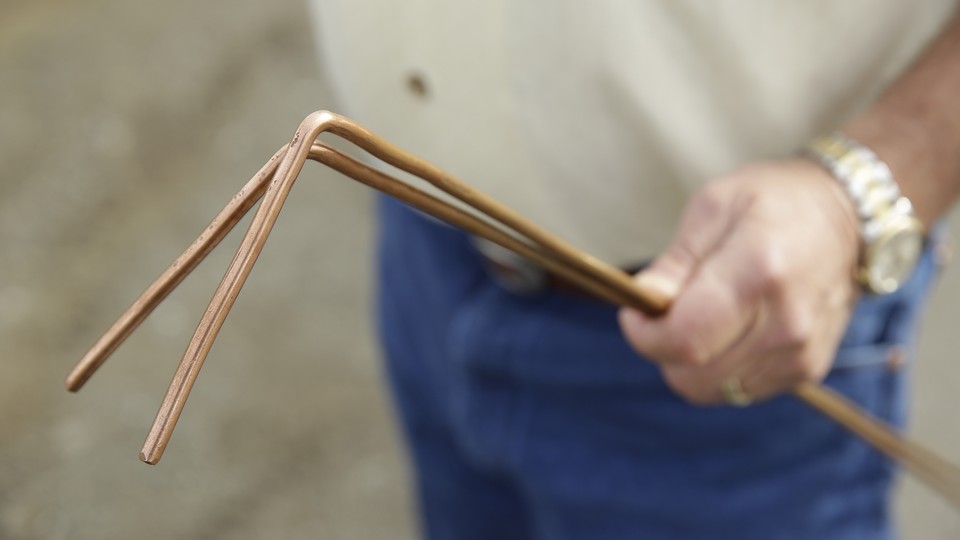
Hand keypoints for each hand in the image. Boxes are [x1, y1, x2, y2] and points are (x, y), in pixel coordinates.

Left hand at [618, 158, 861, 404]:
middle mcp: (785, 323)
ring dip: (689, 362)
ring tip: (701, 316)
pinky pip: (738, 390)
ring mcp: (800, 353)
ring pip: (710, 389)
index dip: (644, 335)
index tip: (636, 311)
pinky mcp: (807, 370)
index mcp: (758, 272)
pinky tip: (730, 329)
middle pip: (691, 375)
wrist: (851, 217)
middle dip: (662, 349)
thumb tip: (644, 300)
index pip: (684, 339)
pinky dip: (719, 368)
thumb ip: (676, 262)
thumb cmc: (775, 202)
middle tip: (666, 312)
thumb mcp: (715, 206)